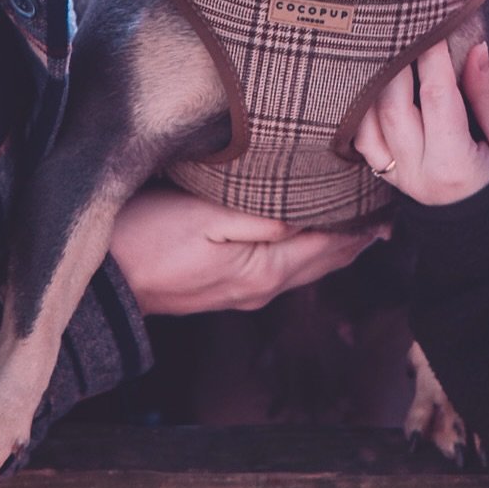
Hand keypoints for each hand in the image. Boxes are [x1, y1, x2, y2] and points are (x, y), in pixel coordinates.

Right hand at [110, 186, 384, 315]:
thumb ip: (264, 215)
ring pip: (305, 263)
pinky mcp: (222, 285)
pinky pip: (282, 265)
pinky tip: (307, 231)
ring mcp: (241, 291)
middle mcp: (261, 287)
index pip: (331, 245)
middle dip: (358, 234)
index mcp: (264, 271)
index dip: (363, 221)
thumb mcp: (206, 219)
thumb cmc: (144, 241)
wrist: (97, 288)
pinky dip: (306, 247)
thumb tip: (317, 208)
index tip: (391, 196)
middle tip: (391, 206)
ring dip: (334, 241)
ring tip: (362, 218)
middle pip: (325, 259)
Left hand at [353, 38, 488, 207]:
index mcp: (454, 165)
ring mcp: (398, 177)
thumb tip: (477, 49)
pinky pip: (363, 140)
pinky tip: (373, 84)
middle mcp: (418, 173)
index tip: (435, 22)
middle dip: (398, 63)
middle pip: (393, 105)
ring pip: (369, 122)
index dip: (433, 55)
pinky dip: (364, 110)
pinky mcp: (389, 176)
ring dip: (375, 83)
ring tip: (386, 50)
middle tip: (405, 28)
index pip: (436, 95)